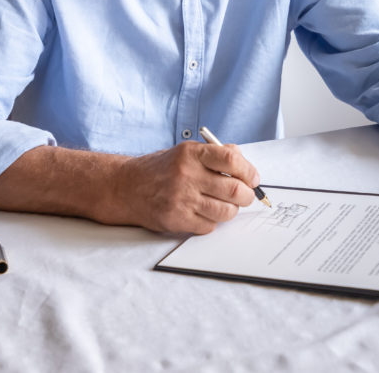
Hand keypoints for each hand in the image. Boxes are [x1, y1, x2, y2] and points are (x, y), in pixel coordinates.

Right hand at [114, 140, 259, 233]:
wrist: (125, 187)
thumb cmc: (161, 169)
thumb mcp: (186, 152)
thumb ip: (215, 155)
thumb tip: (246, 167)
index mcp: (192, 154)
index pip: (232, 160)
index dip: (249, 171)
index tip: (253, 179)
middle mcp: (186, 175)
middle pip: (235, 189)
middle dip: (247, 196)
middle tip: (245, 196)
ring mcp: (181, 199)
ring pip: (225, 211)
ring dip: (231, 211)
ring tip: (225, 205)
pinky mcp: (176, 219)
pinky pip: (209, 226)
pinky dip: (212, 222)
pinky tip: (203, 213)